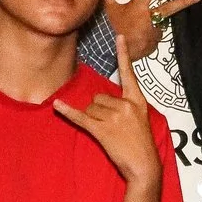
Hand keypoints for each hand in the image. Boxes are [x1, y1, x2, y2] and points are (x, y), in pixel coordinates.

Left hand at [54, 30, 162, 183]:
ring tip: (108, 133)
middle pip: (99, 97)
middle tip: (112, 127)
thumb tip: (101, 102)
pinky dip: (68, 112)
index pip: (128, 74)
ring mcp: (114, 117)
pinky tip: (57, 106)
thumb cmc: (142, 144)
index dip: (122, 54)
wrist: (144, 165)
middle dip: (99, 110)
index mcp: (137, 100)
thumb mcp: (141, 119)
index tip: (119, 36)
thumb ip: (126, 106)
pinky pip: (81, 117)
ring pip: (91, 108)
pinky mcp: (102, 129)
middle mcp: (126, 105)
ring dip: (93, 119)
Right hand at [102, 0, 198, 60]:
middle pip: (171, 7)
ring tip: (136, 32)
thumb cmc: (109, 27)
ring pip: (159, 25)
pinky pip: (154, 38)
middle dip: (186, 1)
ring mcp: (153, 31)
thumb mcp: (108, 8)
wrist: (111, 50)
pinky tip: (137, 40)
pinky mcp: (154, 44)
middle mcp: (150, 17)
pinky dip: (148, 38)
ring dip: (151, 26)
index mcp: (139, 6)